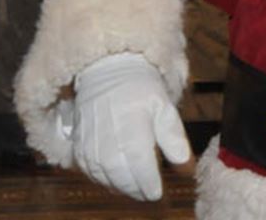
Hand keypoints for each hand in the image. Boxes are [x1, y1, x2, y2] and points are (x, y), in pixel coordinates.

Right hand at [67, 52, 191, 200]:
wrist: (108, 72)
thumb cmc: (140, 89)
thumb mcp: (165, 109)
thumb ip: (174, 140)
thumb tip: (187, 167)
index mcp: (132, 134)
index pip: (142, 173)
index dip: (151, 187)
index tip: (158, 192)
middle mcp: (107, 145)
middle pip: (123, 181)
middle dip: (137, 190)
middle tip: (148, 192)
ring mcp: (90, 148)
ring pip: (106, 180)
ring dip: (121, 186)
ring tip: (135, 185)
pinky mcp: (79, 148)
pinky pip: (90, 173)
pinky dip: (104, 179)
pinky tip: (117, 176)